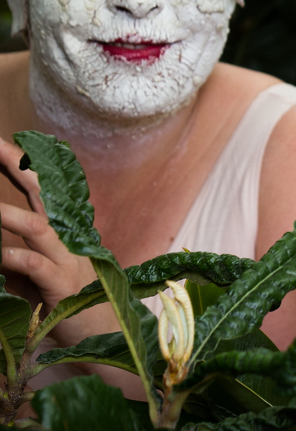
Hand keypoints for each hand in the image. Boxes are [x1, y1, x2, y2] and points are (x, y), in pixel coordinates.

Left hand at [0, 137, 119, 345]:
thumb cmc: (67, 300)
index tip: (0, 144)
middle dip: (16, 167)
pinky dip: (16, 257)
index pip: (38, 187)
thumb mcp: (38, 272)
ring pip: (36, 226)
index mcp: (58, 228)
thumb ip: (16, 256)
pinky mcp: (62, 284)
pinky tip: (1, 254)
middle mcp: (64, 235)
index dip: (19, 164)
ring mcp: (65, 257)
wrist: (103, 332)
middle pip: (41, 192)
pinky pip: (36, 265)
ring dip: (9, 213)